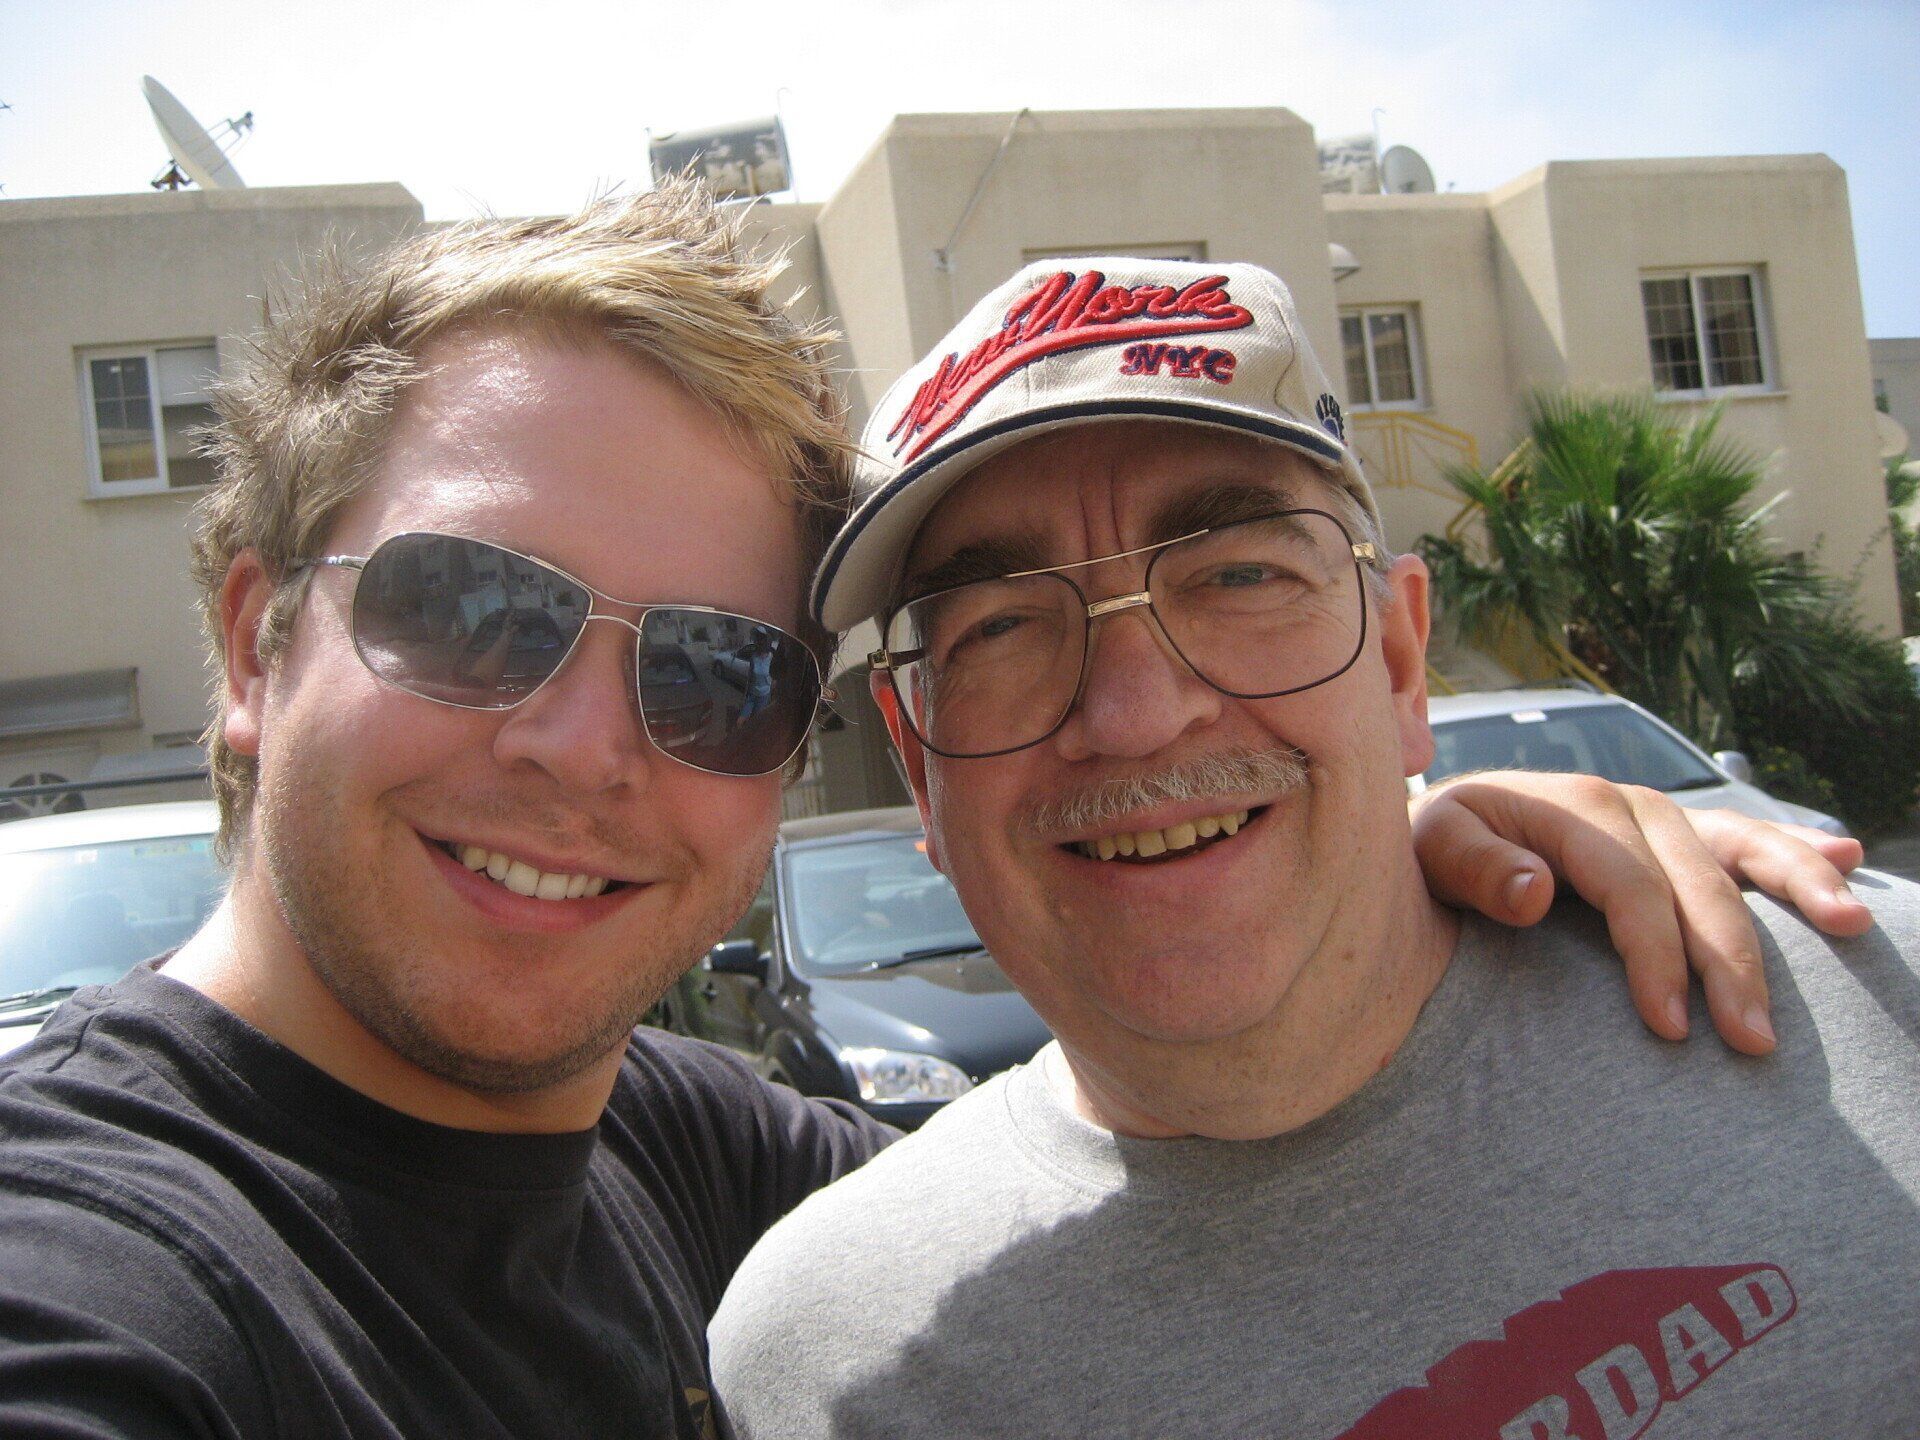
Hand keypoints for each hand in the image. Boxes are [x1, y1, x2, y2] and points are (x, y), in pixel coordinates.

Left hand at [1409, 772, 1867, 1055]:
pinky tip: (1852, 860)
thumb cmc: (1428, 851)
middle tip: (1754, 1042)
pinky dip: (1798, 850)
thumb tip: (1537, 891)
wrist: (1433, 827)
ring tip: (1850, 925)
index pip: (1632, 889)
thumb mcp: (1429, 852)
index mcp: (1574, 807)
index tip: (1669, 1029)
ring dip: (1800, 885)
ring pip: (1740, 850)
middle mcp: (1629, 804)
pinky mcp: (1676, 835)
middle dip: (1731, 962)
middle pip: (1697, 883)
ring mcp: (1660, 817)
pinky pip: (1746, 839)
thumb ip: (1474, 869)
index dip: (1654, 957)